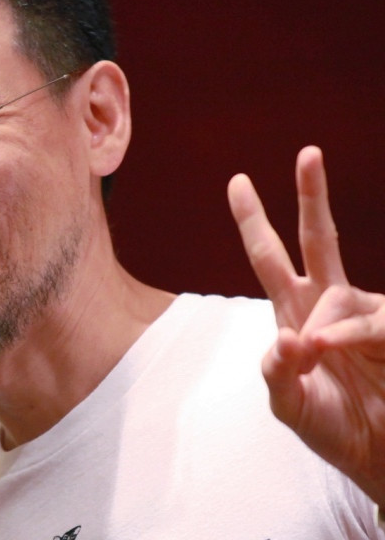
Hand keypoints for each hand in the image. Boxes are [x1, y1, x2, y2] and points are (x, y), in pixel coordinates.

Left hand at [228, 146, 384, 505]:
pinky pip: (371, 323)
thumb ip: (277, 373)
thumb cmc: (331, 425)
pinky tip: (337, 348)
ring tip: (321, 358)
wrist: (378, 457)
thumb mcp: (289, 405)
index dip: (253, 221)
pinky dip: (352, 337)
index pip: (269, 257)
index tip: (237, 181)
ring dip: (328, 332)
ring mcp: (363, 313)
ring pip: (340, 297)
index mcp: (294, 312)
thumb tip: (289, 338)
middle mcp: (328, 302)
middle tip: (308, 152)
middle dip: (311, 196)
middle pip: (317, 238)